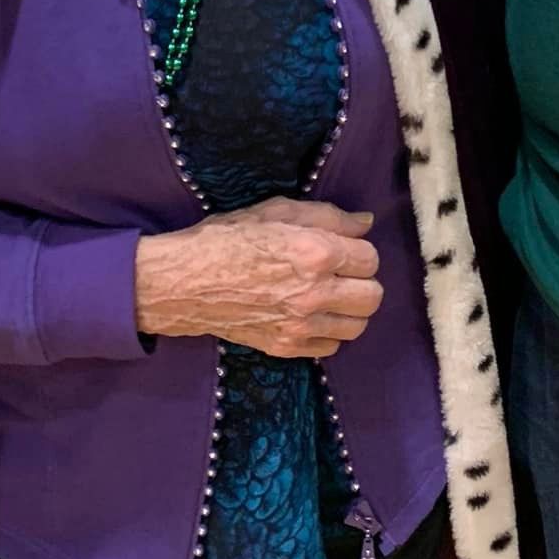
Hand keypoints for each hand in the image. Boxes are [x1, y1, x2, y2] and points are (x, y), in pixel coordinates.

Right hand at [135, 197, 381, 358]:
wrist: (186, 281)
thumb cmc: (229, 238)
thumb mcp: (277, 211)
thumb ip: (328, 216)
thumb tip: (365, 223)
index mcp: (316, 253)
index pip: (370, 259)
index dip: (359, 250)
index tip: (343, 248)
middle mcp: (314, 293)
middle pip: (372, 297)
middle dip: (362, 281)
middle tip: (342, 273)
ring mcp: (300, 326)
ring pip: (357, 327)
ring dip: (349, 309)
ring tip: (330, 295)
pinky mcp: (286, 347)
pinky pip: (331, 347)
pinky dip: (328, 331)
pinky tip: (311, 314)